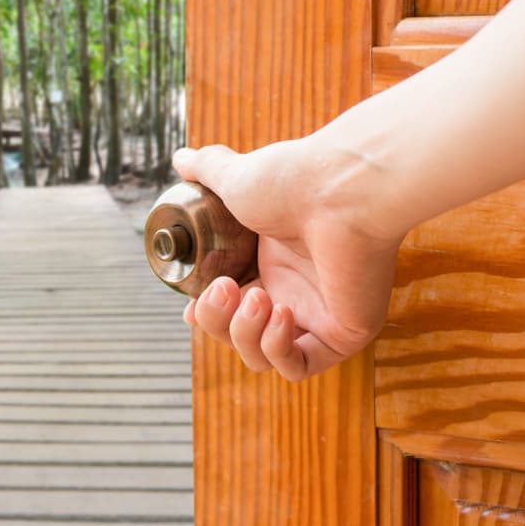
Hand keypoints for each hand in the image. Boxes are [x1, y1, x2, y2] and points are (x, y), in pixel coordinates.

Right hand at [173, 141, 404, 379]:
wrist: (339, 189)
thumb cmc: (294, 180)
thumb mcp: (234, 177)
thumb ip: (207, 170)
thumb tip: (180, 159)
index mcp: (269, 263)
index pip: (228, 309)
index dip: (205, 314)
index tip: (190, 307)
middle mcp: (293, 291)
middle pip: (237, 336)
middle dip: (218, 321)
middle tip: (225, 288)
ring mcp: (318, 315)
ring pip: (263, 358)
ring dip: (246, 334)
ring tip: (257, 297)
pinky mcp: (344, 333)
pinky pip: (300, 366)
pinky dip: (278, 348)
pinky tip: (280, 314)